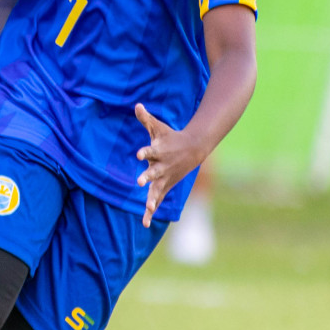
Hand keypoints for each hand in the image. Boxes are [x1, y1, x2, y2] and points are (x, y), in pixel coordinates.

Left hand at [134, 103, 204, 227]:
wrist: (193, 149)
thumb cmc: (171, 137)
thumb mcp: (158, 128)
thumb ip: (146, 119)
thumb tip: (136, 105)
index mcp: (158, 151)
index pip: (149, 151)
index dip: (144, 152)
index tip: (138, 154)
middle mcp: (161, 166)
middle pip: (152, 172)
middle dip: (146, 177)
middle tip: (139, 182)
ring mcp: (164, 178)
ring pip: (156, 190)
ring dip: (152, 199)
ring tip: (147, 208)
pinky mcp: (165, 186)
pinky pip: (157, 200)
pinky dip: (151, 211)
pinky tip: (145, 223)